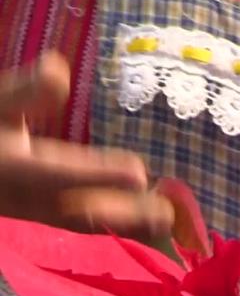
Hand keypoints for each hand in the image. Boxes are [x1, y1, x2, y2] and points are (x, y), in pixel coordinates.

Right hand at [0, 51, 172, 238]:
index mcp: (13, 165)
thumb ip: (26, 92)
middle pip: (75, 209)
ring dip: (125, 225)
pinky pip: (82, 227)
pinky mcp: (45, 216)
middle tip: (165, 212)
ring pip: (81, 223)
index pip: (57, 173)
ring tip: (168, 220)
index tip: (137, 174)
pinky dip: (116, 227)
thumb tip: (58, 68)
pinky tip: (152, 226)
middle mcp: (24, 195)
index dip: (96, 175)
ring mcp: (35, 211)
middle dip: (121, 212)